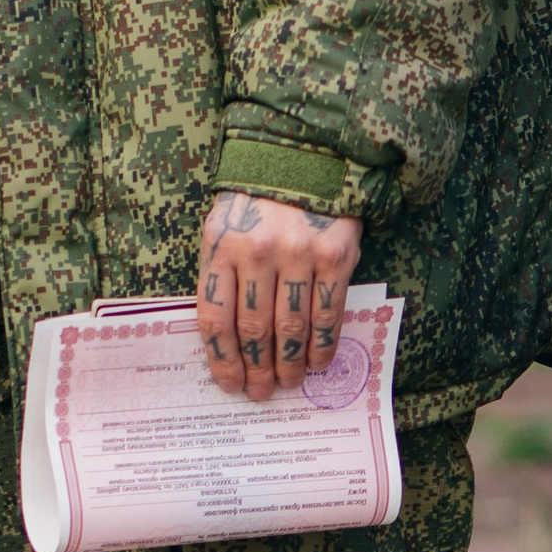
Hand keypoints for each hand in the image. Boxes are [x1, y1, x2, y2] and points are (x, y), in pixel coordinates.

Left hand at [196, 193, 362, 404]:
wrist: (305, 156)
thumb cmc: (256, 201)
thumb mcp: (223, 227)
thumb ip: (222, 275)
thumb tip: (225, 340)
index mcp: (221, 246)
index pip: (215, 318)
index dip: (222, 359)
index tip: (228, 384)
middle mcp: (258, 251)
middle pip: (254, 329)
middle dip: (256, 370)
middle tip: (259, 394)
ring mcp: (298, 254)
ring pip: (291, 327)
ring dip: (288, 366)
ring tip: (286, 384)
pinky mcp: (335, 255)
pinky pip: (327, 313)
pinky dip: (322, 345)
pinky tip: (317, 364)